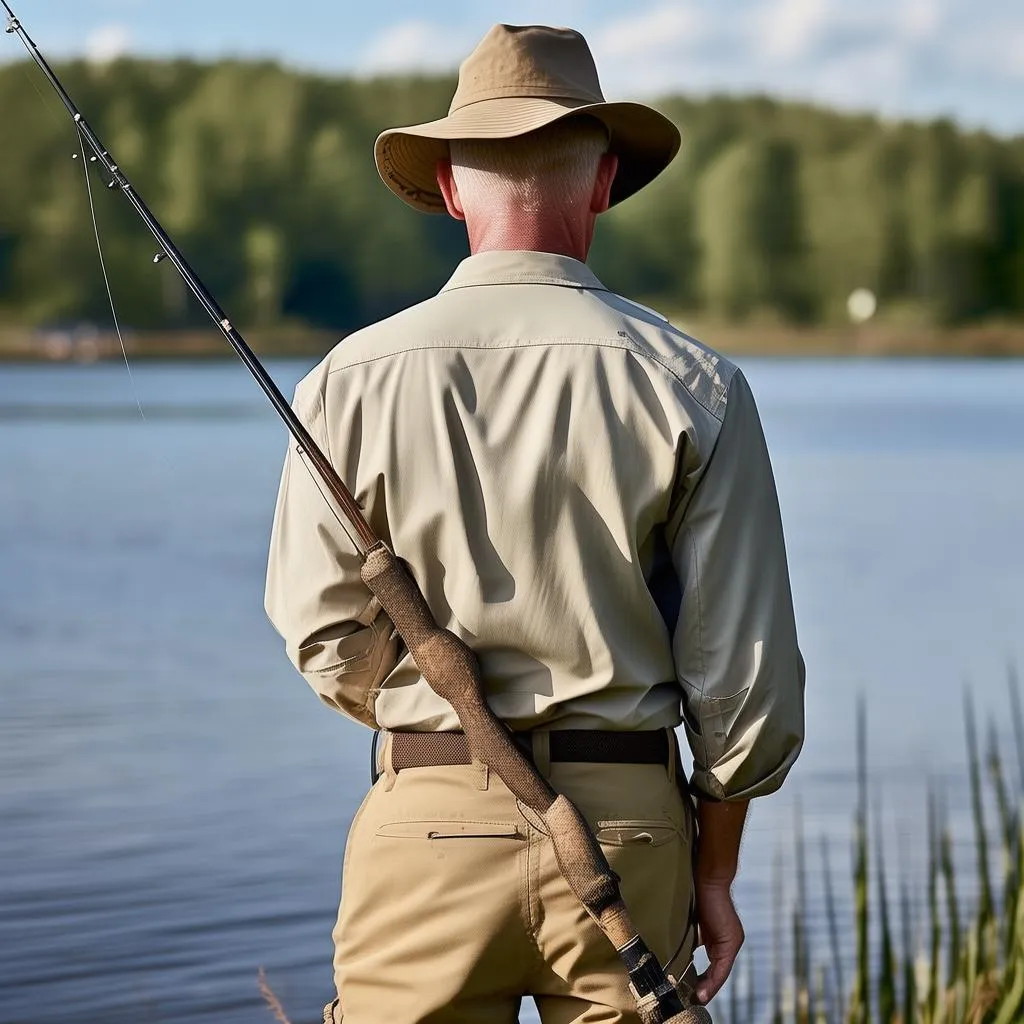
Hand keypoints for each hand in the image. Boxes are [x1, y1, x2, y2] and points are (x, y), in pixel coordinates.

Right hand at [693, 879, 743, 1004]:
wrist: (709, 878)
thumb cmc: (698, 895)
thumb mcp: (693, 923)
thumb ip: (692, 939)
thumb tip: (679, 953)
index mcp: (721, 939)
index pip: (712, 967)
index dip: (702, 982)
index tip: (690, 993)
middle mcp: (730, 942)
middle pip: (717, 974)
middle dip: (704, 988)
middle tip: (690, 1000)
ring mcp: (732, 942)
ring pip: (720, 973)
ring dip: (707, 987)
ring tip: (695, 999)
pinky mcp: (731, 941)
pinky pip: (722, 967)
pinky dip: (712, 980)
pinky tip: (702, 990)